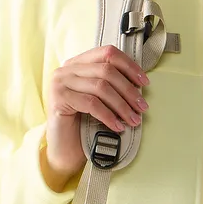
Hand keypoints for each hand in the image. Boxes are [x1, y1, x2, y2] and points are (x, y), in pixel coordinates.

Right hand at [44, 45, 149, 179]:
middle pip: (106, 71)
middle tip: (142, 107)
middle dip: (129, 90)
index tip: (144, 82)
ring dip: (122, 105)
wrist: (64, 149)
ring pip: (100, 87)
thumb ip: (111, 86)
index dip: (129, 66)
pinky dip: (108, 115)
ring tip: (133, 119)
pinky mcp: (58, 99)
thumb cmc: (83, 126)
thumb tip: (139, 84)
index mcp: (78, 64)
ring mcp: (60, 83)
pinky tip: (117, 126)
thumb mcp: (100, 100)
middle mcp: (67, 69)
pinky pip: (91, 103)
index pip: (107, 53)